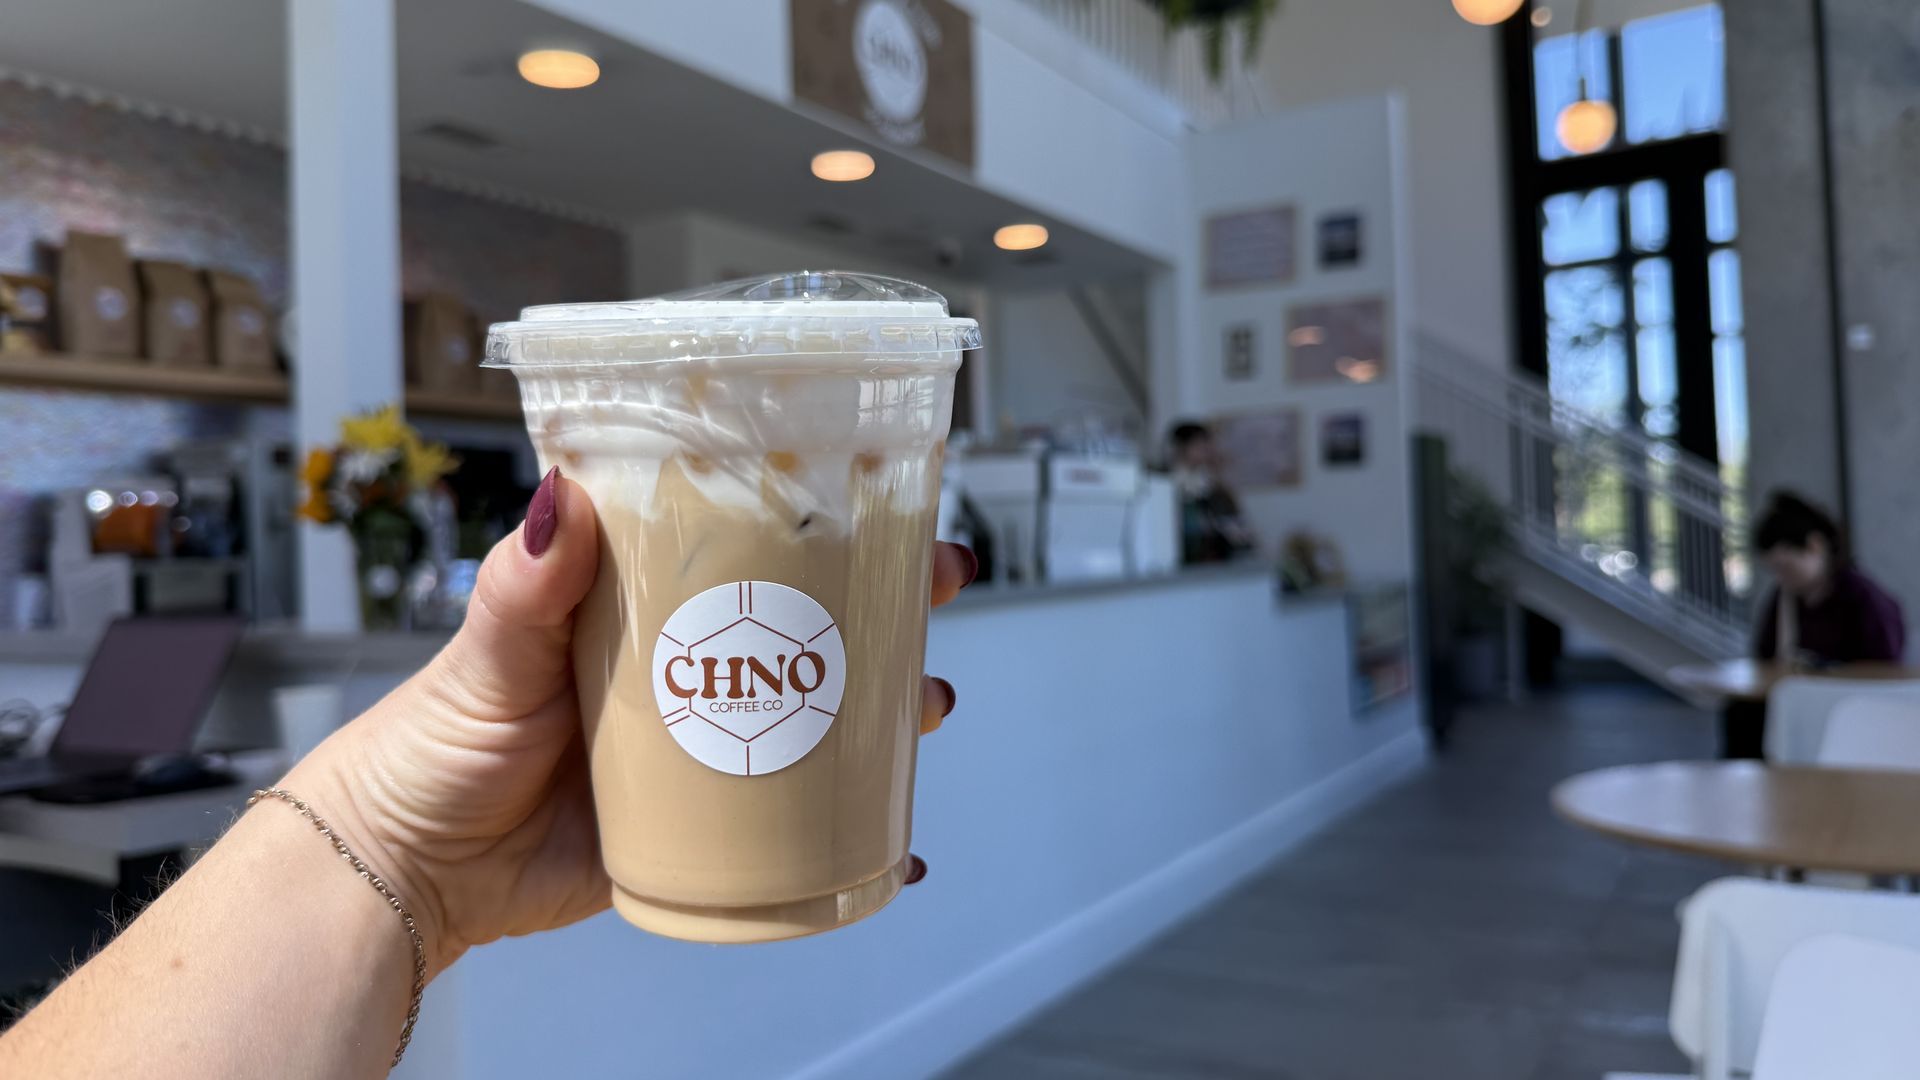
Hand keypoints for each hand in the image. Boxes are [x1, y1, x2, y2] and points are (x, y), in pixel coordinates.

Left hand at [284, 467, 976, 974]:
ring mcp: (704, 749)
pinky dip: (858, 824)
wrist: (411, 874)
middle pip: (811, 625)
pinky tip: (903, 833)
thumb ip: (525, 583)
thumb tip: (560, 499)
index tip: (887, 500)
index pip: (749, 544)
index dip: (826, 522)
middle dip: (891, 605)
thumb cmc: (433, 744)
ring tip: (928, 703)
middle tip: (936, 586)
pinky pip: (797, 821)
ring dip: (893, 707)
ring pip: (824, 718)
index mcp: (643, 606)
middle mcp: (688, 669)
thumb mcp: (487, 650)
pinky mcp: (705, 829)